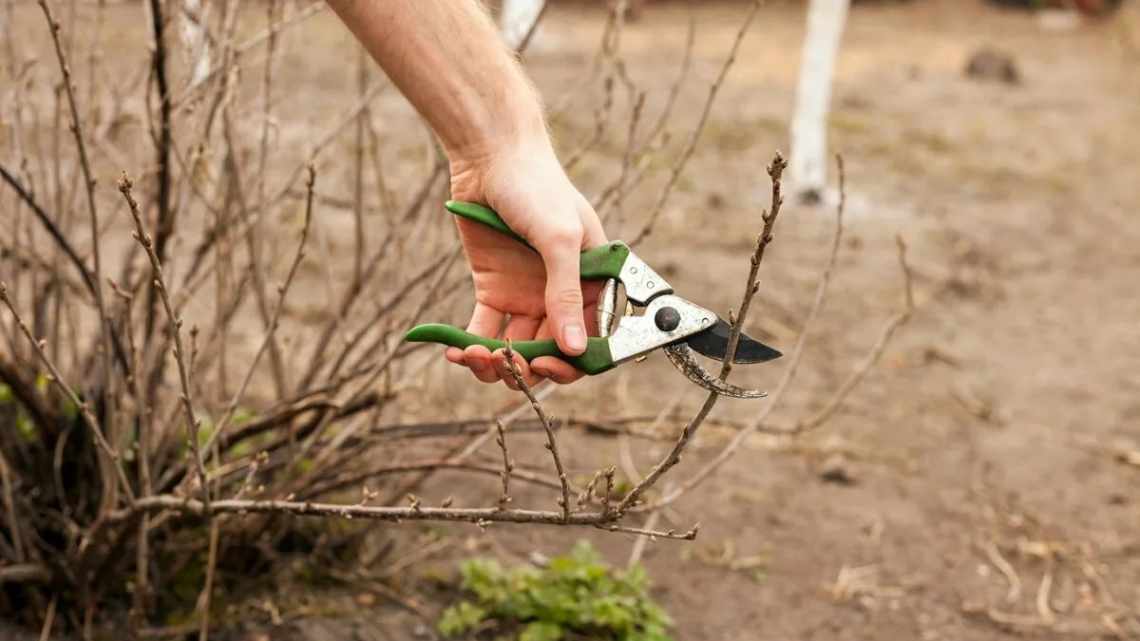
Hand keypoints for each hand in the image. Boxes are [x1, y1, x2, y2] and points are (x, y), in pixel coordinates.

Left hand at [445, 139, 606, 387]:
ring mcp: (526, 295)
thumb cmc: (536, 187)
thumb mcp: (559, 239)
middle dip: (529, 366)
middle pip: (551, 352)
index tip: (547, 368)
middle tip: (505, 363)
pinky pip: (484, 331)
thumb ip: (566, 293)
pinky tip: (456, 353)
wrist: (490, 156)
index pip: (591, 339)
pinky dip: (470, 347)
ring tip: (474, 356)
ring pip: (516, 349)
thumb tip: (576, 348)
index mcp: (593, 284)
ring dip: (497, 362)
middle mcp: (561, 295)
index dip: (573, 363)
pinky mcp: (492, 290)